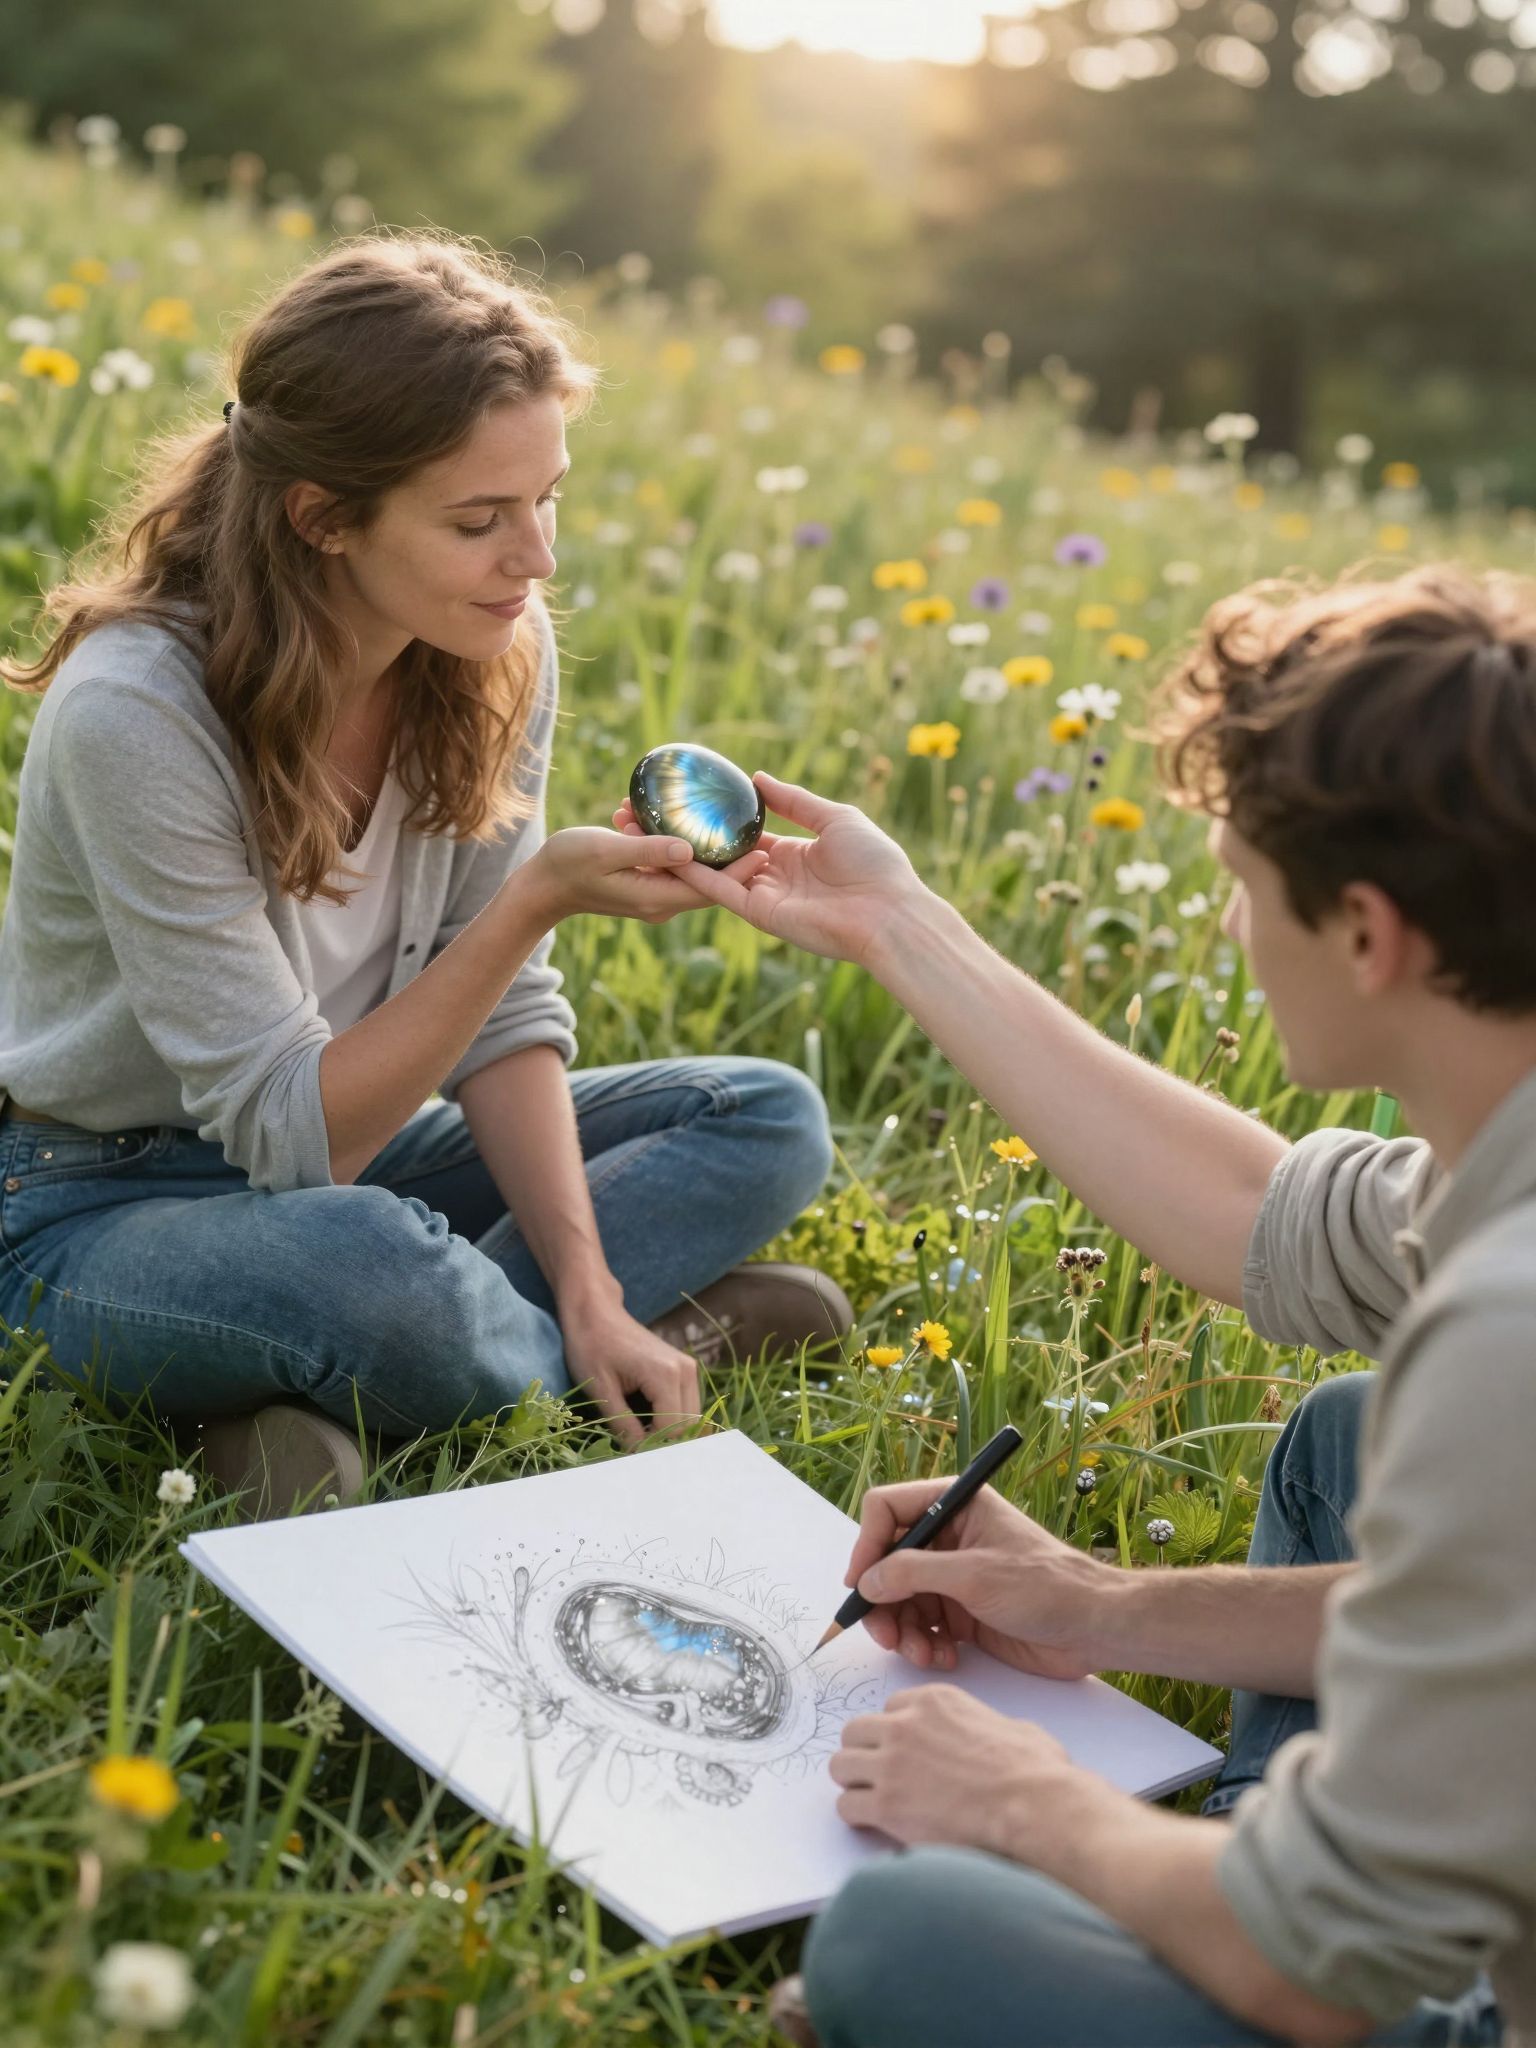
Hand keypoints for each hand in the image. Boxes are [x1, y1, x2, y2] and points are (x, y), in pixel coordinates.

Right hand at [528, 826, 768, 925]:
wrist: (542, 886)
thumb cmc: (568, 864)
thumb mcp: (606, 850)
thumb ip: (648, 849)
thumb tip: (690, 848)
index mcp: (655, 898)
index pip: (709, 888)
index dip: (740, 870)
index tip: (766, 848)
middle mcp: (660, 902)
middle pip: (708, 881)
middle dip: (731, 855)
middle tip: (757, 827)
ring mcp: (653, 895)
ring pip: (690, 870)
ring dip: (699, 843)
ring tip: (720, 814)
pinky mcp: (645, 884)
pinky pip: (671, 864)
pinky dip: (675, 843)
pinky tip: (676, 817)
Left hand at [559, 1294, 700, 1448]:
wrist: (595, 1311)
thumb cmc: (591, 1346)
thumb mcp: (601, 1391)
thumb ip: (623, 1426)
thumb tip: (637, 1457)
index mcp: (667, 1375)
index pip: (673, 1430)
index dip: (653, 1450)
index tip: (628, 1458)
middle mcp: (687, 1371)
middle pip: (688, 1427)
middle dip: (664, 1444)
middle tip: (634, 1453)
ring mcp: (689, 1369)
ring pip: (691, 1419)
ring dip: (669, 1433)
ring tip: (638, 1439)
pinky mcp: (684, 1370)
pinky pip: (686, 1406)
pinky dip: (670, 1421)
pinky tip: (645, 1424)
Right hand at [610, 772, 922, 966]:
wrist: (889, 912)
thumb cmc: (874, 863)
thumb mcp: (835, 818)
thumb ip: (795, 800)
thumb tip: (758, 778)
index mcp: (797, 854)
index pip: (751, 834)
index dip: (724, 819)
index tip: (695, 800)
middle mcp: (777, 876)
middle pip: (728, 854)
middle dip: (697, 837)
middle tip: (663, 815)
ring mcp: (766, 897)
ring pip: (718, 872)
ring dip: (687, 854)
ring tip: (654, 830)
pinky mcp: (760, 915)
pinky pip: (722, 892)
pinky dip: (697, 875)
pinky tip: (670, 853)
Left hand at [829, 1685, 1095, 1857]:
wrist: (1032, 1807)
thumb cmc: (1035, 1771)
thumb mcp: (1014, 1727)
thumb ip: (987, 1725)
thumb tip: (996, 1739)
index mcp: (935, 1700)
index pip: (890, 1708)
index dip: (896, 1734)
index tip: (905, 1754)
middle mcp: (905, 1725)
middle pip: (855, 1731)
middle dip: (865, 1754)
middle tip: (880, 1778)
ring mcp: (892, 1764)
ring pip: (841, 1765)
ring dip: (854, 1783)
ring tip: (874, 1802)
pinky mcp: (886, 1805)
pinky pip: (846, 1807)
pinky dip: (857, 1818)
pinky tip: (877, 1826)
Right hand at [846, 1479, 1113, 1679]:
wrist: (1094, 1629)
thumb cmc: (1045, 1587)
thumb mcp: (974, 1575)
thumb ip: (913, 1573)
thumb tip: (866, 1582)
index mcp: (955, 1504)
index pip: (888, 1510)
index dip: (867, 1545)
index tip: (860, 1585)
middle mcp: (949, 1536)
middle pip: (888, 1562)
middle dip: (883, 1601)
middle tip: (887, 1638)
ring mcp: (954, 1575)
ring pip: (901, 1599)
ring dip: (904, 1630)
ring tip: (922, 1655)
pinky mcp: (962, 1611)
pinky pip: (923, 1625)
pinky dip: (925, 1644)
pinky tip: (944, 1658)